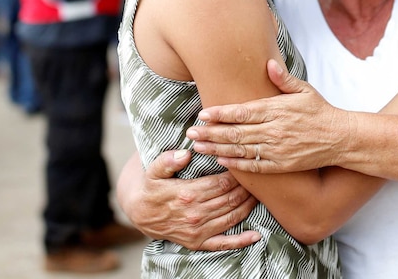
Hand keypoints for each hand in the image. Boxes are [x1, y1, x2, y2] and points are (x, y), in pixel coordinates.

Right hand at [125, 149, 259, 249]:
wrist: (139, 212)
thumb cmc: (150, 187)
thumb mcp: (153, 170)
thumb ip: (167, 160)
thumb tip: (185, 153)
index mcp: (187, 194)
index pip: (222, 183)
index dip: (236, 175)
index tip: (243, 166)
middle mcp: (195, 214)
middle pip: (230, 199)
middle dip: (246, 188)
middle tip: (256, 178)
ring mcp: (197, 231)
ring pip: (232, 216)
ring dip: (248, 206)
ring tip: (258, 194)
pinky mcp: (198, 242)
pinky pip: (223, 243)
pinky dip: (241, 240)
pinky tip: (256, 235)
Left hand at [189, 59, 351, 173]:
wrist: (341, 138)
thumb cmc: (321, 111)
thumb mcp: (305, 90)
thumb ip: (283, 79)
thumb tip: (268, 64)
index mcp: (277, 109)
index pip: (242, 112)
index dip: (220, 114)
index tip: (203, 115)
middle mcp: (274, 130)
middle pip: (235, 132)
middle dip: (210, 133)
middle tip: (190, 133)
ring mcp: (277, 149)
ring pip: (240, 150)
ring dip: (216, 149)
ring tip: (198, 147)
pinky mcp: (281, 164)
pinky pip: (254, 165)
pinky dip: (236, 163)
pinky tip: (221, 160)